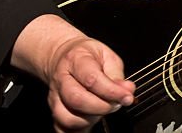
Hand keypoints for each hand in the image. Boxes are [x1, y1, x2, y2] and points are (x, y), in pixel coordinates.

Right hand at [13, 15, 135, 132]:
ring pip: (68, 118)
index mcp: (76, 60)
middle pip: (77, 100)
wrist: (63, 57)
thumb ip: (117, 74)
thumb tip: (127, 90)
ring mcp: (55, 97)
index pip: (92, 79)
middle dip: (102, 107)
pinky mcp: (53, 111)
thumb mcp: (107, 56)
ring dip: (90, 119)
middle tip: (116, 104)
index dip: (112, 92)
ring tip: (102, 110)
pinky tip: (89, 122)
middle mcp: (62, 79)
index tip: (127, 97)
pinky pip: (62, 128)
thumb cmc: (88, 56)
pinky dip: (77, 130)